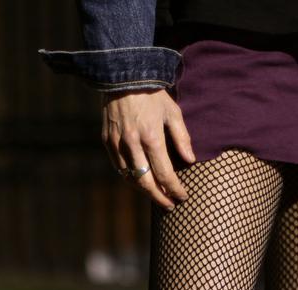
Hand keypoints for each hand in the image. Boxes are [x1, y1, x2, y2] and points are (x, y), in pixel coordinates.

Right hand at [100, 88, 196, 209]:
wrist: (123, 76)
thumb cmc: (153, 94)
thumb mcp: (173, 112)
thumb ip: (182, 138)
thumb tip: (190, 161)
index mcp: (152, 137)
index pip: (165, 174)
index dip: (175, 189)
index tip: (183, 197)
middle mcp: (132, 144)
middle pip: (145, 182)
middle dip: (159, 197)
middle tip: (169, 206)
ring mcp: (117, 144)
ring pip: (130, 178)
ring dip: (144, 191)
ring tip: (156, 196)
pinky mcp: (107, 141)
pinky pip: (118, 167)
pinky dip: (130, 178)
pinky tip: (140, 181)